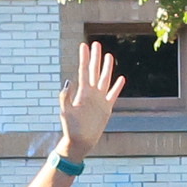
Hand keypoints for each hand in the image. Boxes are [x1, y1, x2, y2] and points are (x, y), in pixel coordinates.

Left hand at [57, 38, 123, 157]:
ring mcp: (99, 100)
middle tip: (96, 44)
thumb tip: (68, 81)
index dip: (84, 58)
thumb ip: (66, 97)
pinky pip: (113, 94)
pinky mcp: (106, 108)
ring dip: (107, 68)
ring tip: (109, 56)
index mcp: (81, 92)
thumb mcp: (65, 112)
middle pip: (94, 71)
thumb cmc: (70, 128)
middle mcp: (91, 93)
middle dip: (95, 58)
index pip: (83, 71)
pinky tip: (121, 78)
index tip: (83, 46)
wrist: (80, 141)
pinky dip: (117, 87)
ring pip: (105, 79)